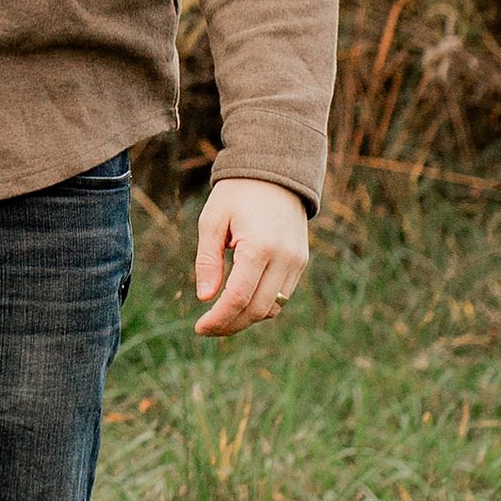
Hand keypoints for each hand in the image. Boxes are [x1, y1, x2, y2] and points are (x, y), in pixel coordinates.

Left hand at [194, 176, 310, 337]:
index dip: (218, 319)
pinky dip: (260, 305)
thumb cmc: (237, 193)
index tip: (199, 328)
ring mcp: (297, 261)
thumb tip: (206, 298)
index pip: (239, 297)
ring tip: (220, 317)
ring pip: (272, 307)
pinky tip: (239, 302)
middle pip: (257, 309)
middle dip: (230, 324)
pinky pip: (282, 296)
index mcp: (260, 246)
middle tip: (206, 328)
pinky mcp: (301, 262)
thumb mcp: (212, 220)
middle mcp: (284, 258)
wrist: (275, 171)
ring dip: (246, 318)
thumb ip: (208, 260)